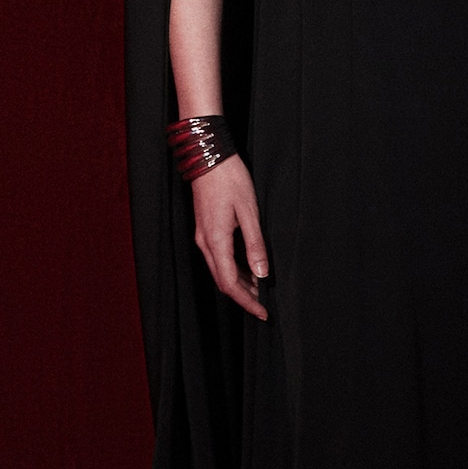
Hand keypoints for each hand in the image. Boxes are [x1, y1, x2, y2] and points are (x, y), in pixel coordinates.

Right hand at [190, 158, 270, 319]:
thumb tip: (262, 274)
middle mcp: (205, 243)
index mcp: (216, 241)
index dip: (247, 302)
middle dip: (244, 297)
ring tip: (261, 290)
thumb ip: (255, 244)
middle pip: (223, 281)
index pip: (230, 284)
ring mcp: (202, 236)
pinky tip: (249, 269)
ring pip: (220, 271)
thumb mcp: (249, 211)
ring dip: (240, 284)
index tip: (263, 312)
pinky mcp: (205, 229)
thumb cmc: (230, 179)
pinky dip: (234, 270)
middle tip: (265, 306)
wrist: (208, 156)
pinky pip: (218, 259)